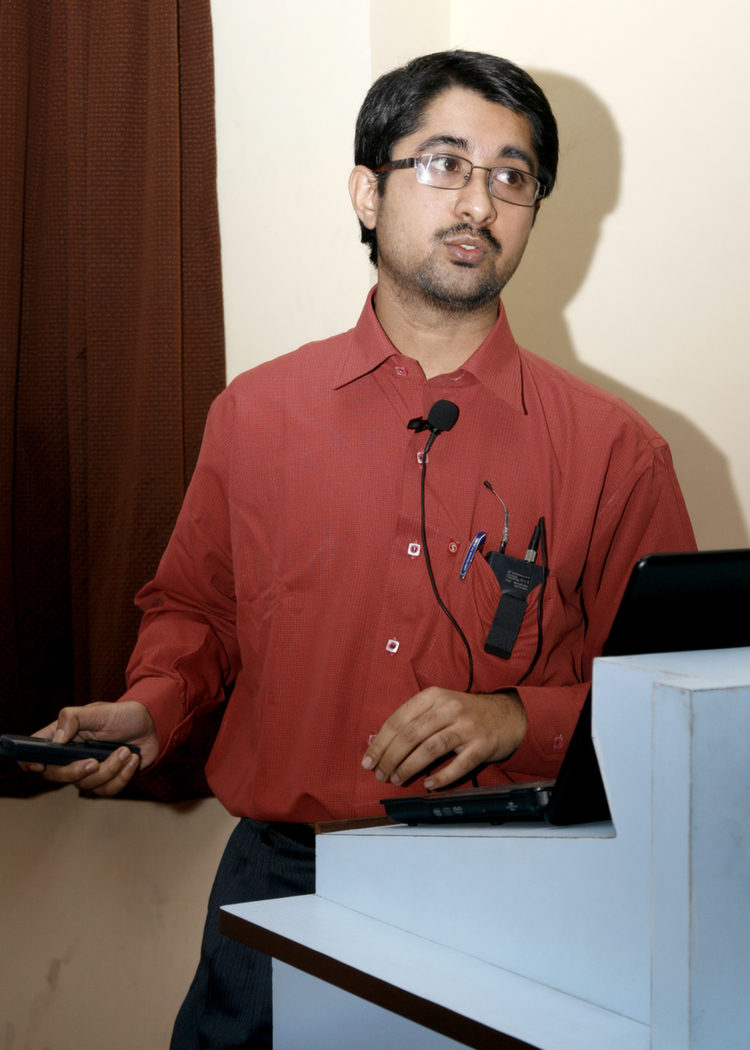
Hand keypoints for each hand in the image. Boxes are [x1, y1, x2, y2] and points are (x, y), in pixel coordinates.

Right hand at [20, 701, 158, 796]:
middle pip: (57, 775)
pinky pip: (107, 790)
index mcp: (63, 737)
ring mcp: (89, 770)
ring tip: (126, 751)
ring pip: (86, 785)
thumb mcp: (99, 711)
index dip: (29, 762)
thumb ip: (73, 718)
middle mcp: (72, 756)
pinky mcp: (107, 780)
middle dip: (76, 772)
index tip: (40, 765)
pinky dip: (122, 775)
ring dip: (109, 769)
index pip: (36, 752)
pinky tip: (133, 759)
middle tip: (94, 761)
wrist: (152, 725)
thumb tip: (56, 740)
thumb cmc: (123, 715)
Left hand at [361, 687, 526, 789]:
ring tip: (397, 779)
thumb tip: (384, 745)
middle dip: (390, 758)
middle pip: (411, 735)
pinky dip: (441, 777)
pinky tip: (429, 784)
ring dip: (409, 767)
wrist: (508, 714)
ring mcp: (467, 726)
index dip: (380, 742)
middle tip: (380, 774)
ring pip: (430, 749)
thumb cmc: (466, 713)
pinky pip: (458, 764)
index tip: (368, 760)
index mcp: (433, 696)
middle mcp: (449, 708)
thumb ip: (416, 719)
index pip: (398, 719)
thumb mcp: (440, 705)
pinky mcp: (482, 745)